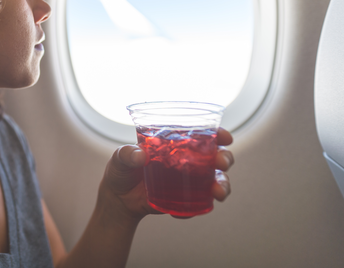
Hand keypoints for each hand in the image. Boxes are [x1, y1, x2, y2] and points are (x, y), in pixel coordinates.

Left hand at [98, 128, 233, 221]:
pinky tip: (186, 211)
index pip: (200, 133)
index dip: (217, 133)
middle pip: (215, 155)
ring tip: (218, 192)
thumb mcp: (119, 159)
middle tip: (221, 163)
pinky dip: (200, 206)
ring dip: (222, 184)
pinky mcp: (185, 198)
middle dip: (225, 158)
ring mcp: (188, 179)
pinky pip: (200, 202)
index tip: (225, 137)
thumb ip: (126, 154)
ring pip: (216, 179)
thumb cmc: (120, 171)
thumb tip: (140, 156)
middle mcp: (186, 159)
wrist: (119, 200)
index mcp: (174, 142)